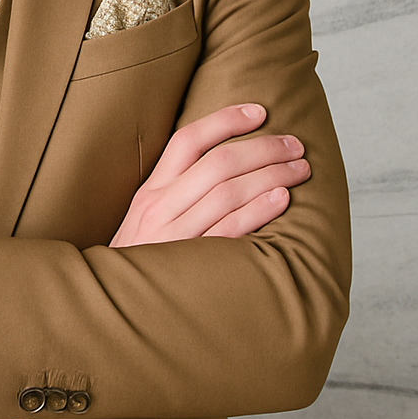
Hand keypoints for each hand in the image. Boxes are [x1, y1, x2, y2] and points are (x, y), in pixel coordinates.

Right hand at [111, 103, 309, 247]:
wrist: (118, 306)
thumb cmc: (141, 261)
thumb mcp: (145, 219)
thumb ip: (175, 193)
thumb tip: (225, 165)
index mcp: (150, 191)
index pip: (188, 140)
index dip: (225, 120)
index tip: (260, 111)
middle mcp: (160, 207)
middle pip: (218, 163)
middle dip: (263, 148)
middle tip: (295, 145)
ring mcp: (174, 235)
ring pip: (228, 192)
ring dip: (271, 176)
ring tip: (299, 170)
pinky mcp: (191, 264)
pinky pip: (230, 230)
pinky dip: (259, 211)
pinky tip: (282, 200)